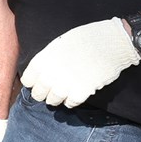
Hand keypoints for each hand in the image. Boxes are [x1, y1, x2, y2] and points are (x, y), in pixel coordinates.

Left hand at [21, 17, 139, 108]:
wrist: (111, 42)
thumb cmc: (86, 38)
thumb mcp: (60, 43)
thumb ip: (49, 57)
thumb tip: (42, 70)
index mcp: (46, 57)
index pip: (28, 78)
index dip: (30, 83)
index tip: (32, 84)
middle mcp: (53, 71)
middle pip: (39, 91)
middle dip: (40, 94)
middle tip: (42, 95)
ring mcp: (68, 81)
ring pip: (53, 99)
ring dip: (53, 100)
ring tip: (54, 99)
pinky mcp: (83, 89)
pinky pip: (71, 102)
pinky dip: (70, 102)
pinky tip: (70, 100)